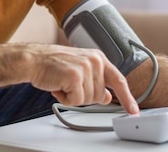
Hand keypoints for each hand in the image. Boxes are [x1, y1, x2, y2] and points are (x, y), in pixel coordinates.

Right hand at [0, 43, 138, 113]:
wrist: (34, 60)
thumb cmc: (53, 65)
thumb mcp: (80, 70)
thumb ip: (96, 82)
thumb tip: (107, 96)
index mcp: (98, 58)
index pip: (119, 80)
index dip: (127, 97)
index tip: (133, 110)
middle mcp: (95, 60)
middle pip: (99, 96)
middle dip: (83, 96)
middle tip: (69, 84)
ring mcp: (86, 67)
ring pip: (88, 100)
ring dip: (73, 97)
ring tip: (63, 83)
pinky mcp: (75, 76)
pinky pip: (76, 100)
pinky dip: (65, 98)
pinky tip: (58, 86)